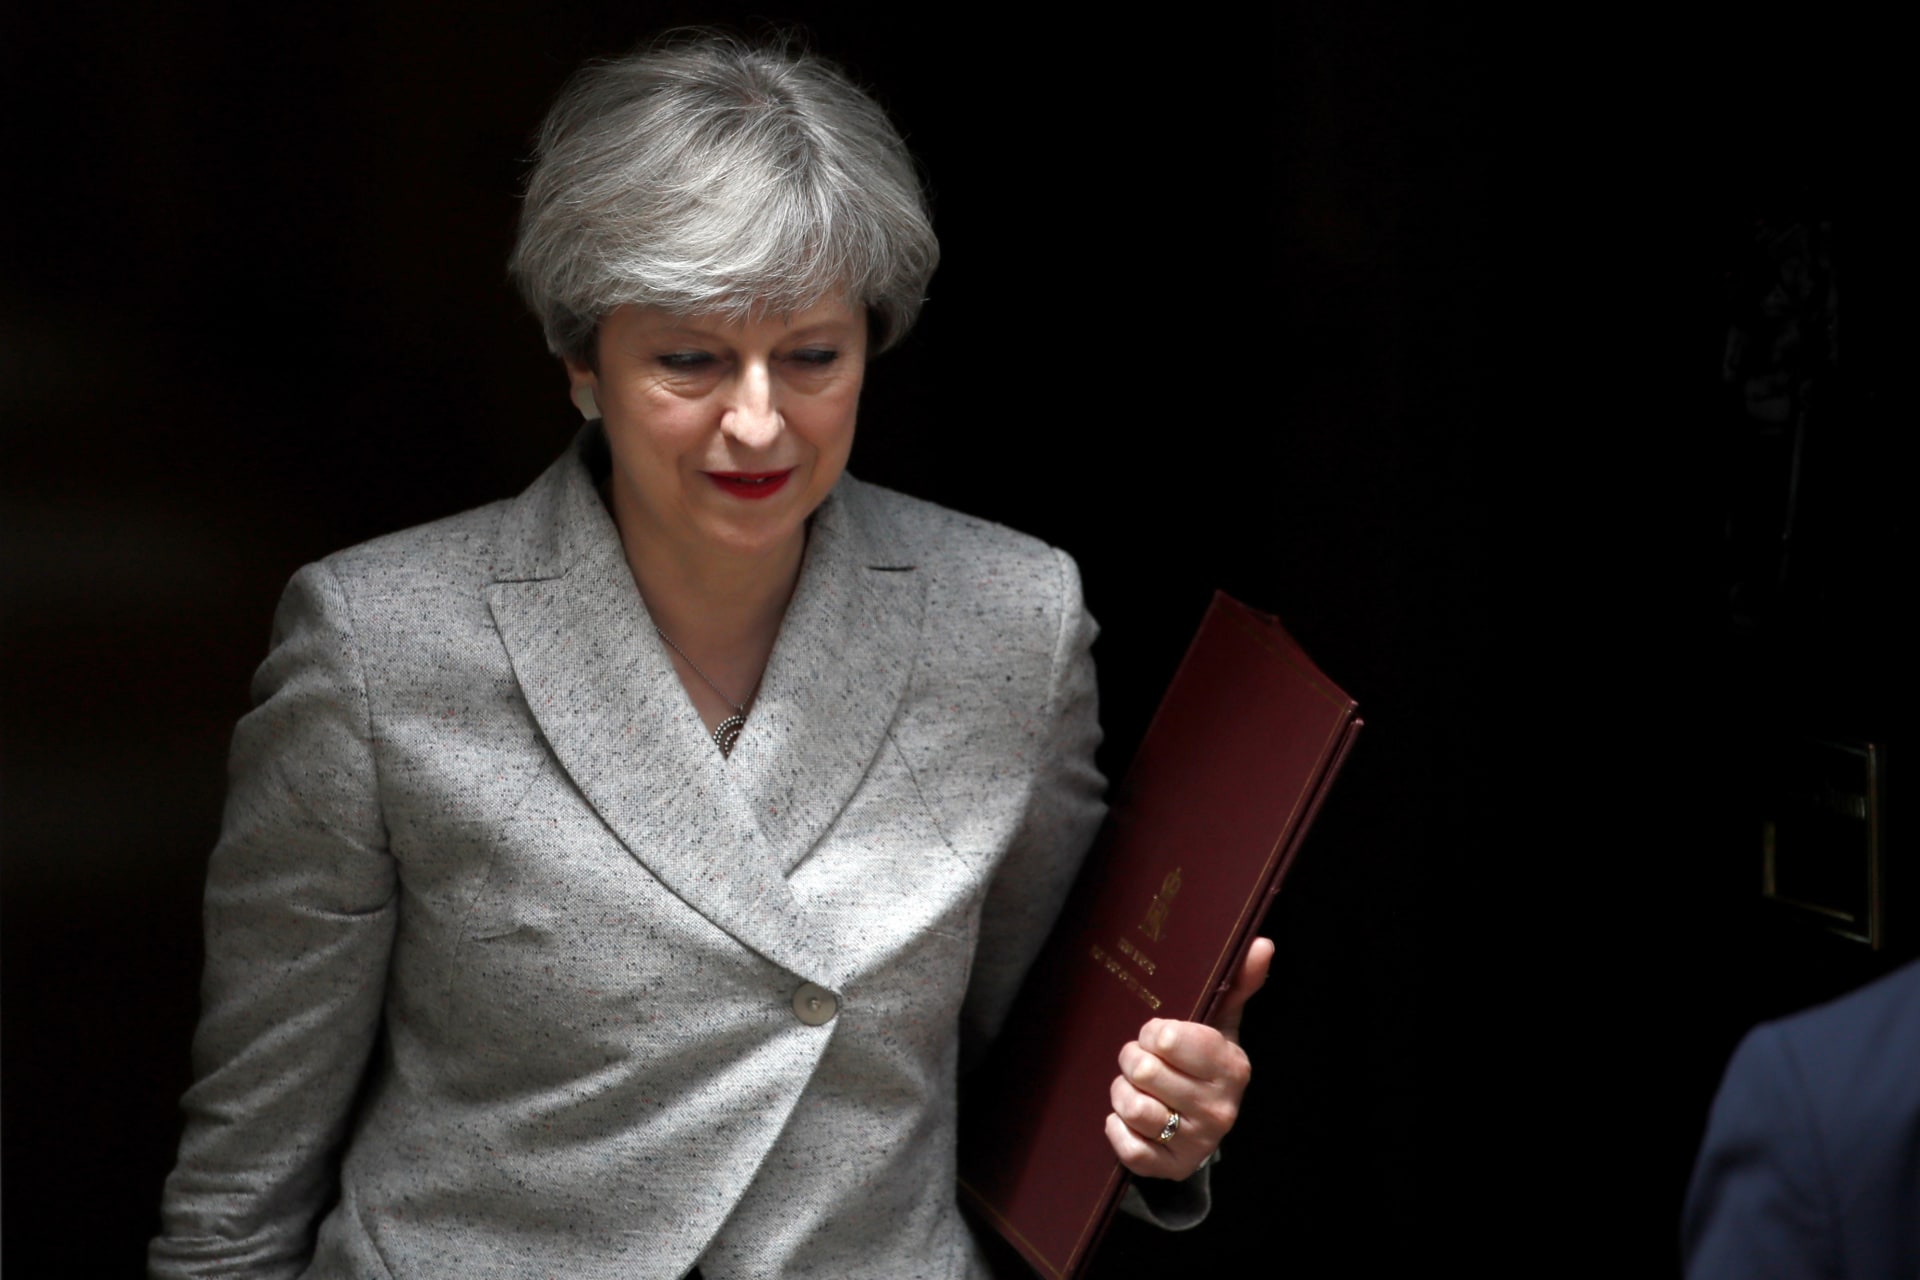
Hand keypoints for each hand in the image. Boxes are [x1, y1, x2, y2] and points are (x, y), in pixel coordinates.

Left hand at [1104, 936, 1272, 1178]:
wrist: (1201, 1128)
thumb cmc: (1204, 1064)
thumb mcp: (1220, 1025)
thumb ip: (1238, 983)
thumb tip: (1261, 943)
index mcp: (1232, 1067)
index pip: (1168, 1039)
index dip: (1153, 1033)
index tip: (1159, 1035)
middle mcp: (1220, 1108)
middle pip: (1143, 1070)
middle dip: (1132, 1060)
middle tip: (1142, 1061)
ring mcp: (1197, 1142)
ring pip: (1132, 1106)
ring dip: (1122, 1093)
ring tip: (1135, 1087)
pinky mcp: (1170, 1168)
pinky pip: (1127, 1146)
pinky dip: (1117, 1128)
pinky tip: (1129, 1120)